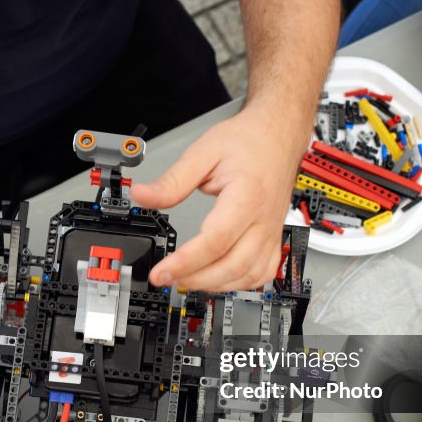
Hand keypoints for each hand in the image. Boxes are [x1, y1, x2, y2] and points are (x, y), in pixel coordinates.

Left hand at [130, 111, 302, 291]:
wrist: (278, 136)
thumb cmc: (248, 141)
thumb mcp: (203, 153)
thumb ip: (172, 180)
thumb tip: (142, 195)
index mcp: (246, 197)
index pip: (215, 241)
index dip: (186, 262)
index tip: (161, 272)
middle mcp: (263, 220)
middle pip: (232, 266)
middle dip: (196, 279)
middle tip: (167, 278)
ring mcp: (271, 232)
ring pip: (249, 276)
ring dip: (216, 285)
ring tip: (187, 280)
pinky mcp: (273, 238)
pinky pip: (263, 273)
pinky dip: (239, 284)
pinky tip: (219, 280)